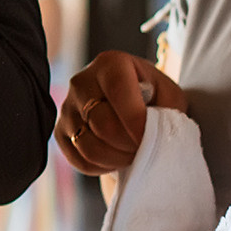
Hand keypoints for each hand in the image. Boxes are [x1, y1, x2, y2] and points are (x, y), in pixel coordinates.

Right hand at [55, 50, 185, 174]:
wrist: (132, 103)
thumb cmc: (153, 98)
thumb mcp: (169, 95)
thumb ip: (167, 110)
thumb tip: (152, 136)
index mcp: (111, 64)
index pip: (118, 92)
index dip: (136, 121)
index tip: (149, 138)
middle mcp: (82, 82)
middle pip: (103, 125)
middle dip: (129, 145)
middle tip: (144, 149)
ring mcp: (67, 108)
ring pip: (89, 147)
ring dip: (117, 159)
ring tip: (132, 154)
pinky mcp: (60, 132)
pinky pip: (79, 160)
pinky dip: (101, 167)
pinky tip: (116, 158)